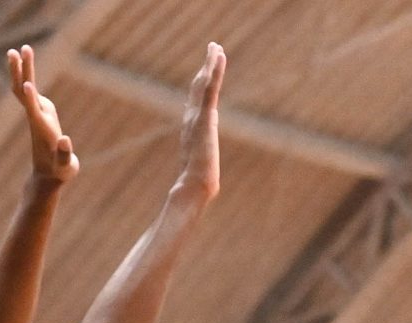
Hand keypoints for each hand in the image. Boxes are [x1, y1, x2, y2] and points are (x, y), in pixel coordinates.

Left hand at [8, 44, 78, 184]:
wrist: (47, 177)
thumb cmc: (59, 173)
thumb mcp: (66, 168)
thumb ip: (65, 155)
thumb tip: (65, 140)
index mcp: (42, 130)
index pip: (34, 112)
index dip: (31, 99)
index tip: (26, 84)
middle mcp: (36, 118)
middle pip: (23, 94)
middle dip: (19, 74)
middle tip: (15, 51)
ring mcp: (37, 114)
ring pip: (24, 89)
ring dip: (22, 68)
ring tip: (22, 48)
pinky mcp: (40, 113)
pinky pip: (29, 91)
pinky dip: (27, 75)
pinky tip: (26, 62)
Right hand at [174, 41, 224, 205]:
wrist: (195, 187)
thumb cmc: (197, 186)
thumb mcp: (200, 171)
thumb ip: (200, 168)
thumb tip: (206, 185)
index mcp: (191, 130)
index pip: (196, 102)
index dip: (200, 85)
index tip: (204, 72)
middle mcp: (191, 119)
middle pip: (198, 87)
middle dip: (205, 67)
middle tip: (212, 49)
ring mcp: (197, 116)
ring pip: (204, 83)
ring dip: (210, 63)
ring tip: (216, 46)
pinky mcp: (205, 116)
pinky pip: (211, 87)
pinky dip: (215, 69)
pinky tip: (219, 55)